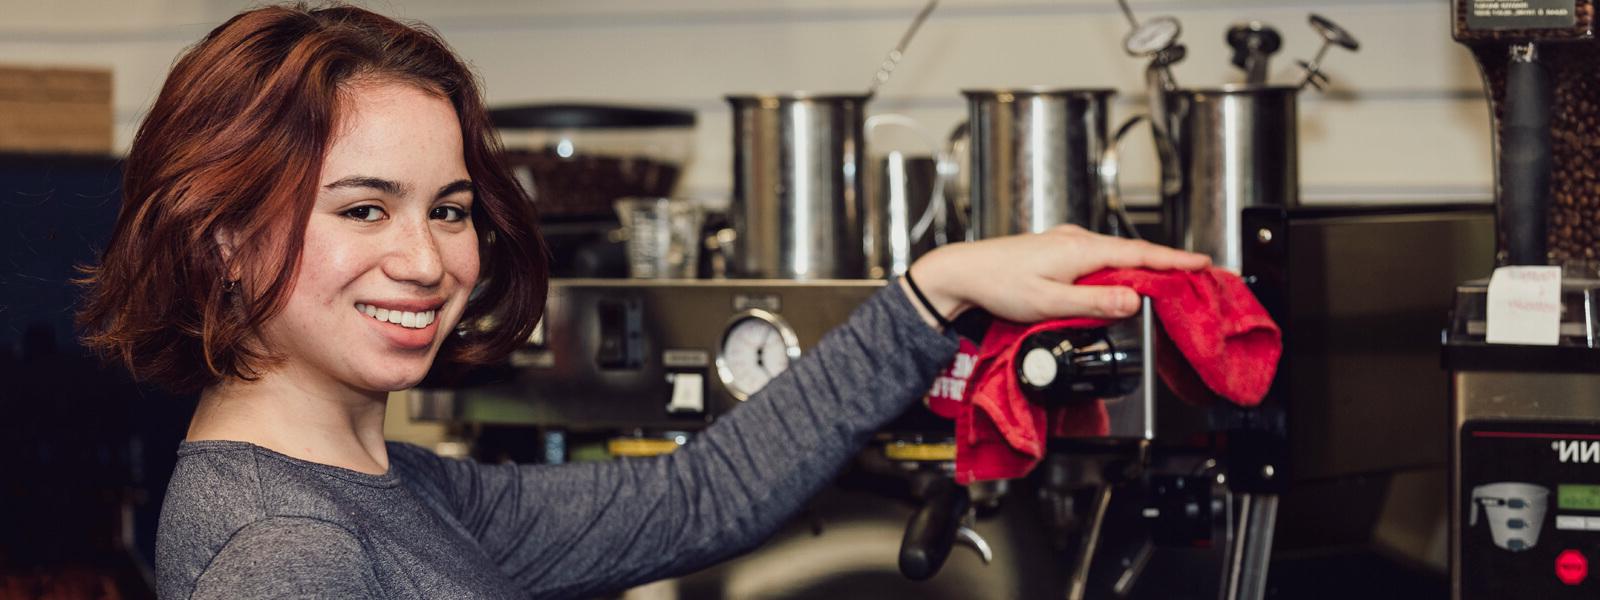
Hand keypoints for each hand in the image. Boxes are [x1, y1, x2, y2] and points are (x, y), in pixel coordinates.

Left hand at [901, 225, 1210, 326]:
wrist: (964, 272)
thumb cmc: (999, 285)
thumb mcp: (1049, 303)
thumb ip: (1093, 304)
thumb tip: (1133, 302)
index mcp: (1080, 249)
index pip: (1140, 255)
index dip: (1175, 260)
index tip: (1203, 263)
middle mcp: (1077, 239)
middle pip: (1133, 251)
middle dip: (1167, 263)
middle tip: (1196, 274)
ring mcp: (1067, 242)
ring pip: (1116, 254)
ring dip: (1143, 265)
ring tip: (1169, 279)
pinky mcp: (1058, 250)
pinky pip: (1100, 257)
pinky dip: (1119, 266)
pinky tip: (1122, 280)